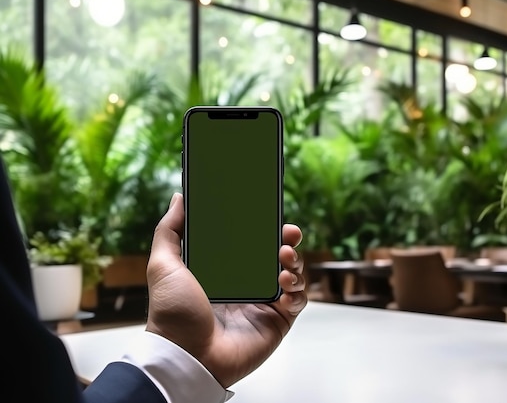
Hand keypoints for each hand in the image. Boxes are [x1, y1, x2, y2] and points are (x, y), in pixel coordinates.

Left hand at [145, 193, 306, 387]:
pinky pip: (298, 302)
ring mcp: (263, 303)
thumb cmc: (172, 313)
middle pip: (278, 256)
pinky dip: (298, 290)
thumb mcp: (164, 265)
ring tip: (285, 259)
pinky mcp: (276, 322)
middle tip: (290, 233)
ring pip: (293, 275)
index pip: (253, 244)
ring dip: (296, 263)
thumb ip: (170, 230)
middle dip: (288, 242)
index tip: (271, 215)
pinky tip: (286, 284)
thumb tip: (179, 198)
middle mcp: (247, 284)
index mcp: (226, 270)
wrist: (186, 354)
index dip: (266, 229)